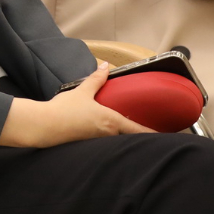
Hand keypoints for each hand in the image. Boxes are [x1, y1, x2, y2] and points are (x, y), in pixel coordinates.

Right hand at [0, 64, 150, 148]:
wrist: (43, 126)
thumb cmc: (63, 110)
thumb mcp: (82, 91)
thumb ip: (97, 79)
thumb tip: (106, 65)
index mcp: (110, 121)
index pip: (139, 130)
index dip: (156, 134)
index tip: (170, 137)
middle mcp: (108, 135)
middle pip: (132, 139)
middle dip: (143, 138)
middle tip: (156, 137)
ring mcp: (98, 143)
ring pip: (120, 143)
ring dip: (129, 141)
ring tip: (137, 138)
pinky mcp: (88, 147)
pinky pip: (107, 145)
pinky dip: (115, 143)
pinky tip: (113, 140)